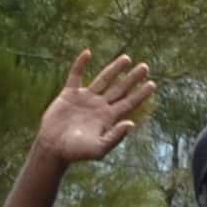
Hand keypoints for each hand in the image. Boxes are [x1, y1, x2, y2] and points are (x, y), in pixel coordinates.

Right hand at [34, 50, 153, 167]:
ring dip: (115, 69)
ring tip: (127, 58)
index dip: (140, 94)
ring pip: (103, 79)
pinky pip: (76, 75)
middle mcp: (99, 107)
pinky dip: (80, 64)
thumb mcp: (98, 149)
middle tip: (146, 67)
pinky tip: (88, 53)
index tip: (152, 84)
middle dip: (132, 78)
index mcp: (108, 119)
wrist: (53, 148)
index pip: (128, 103)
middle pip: (119, 89)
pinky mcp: (69, 94)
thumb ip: (115, 137)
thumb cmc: (76, 152)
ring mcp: (85, 99)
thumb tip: (131, 123)